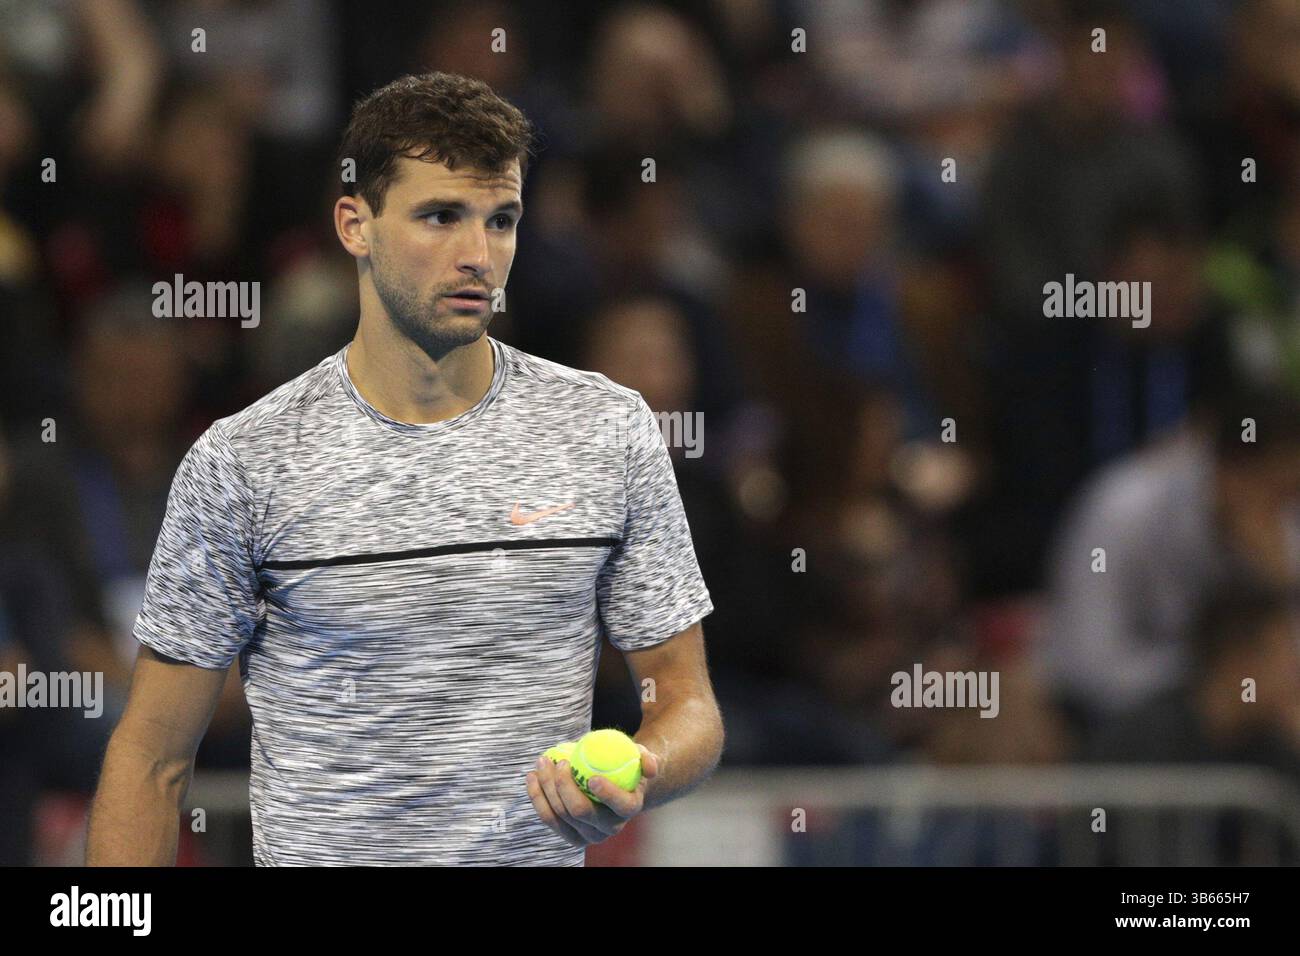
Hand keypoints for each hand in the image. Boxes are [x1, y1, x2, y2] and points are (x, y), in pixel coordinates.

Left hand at [525, 744, 659, 845]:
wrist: (612, 784)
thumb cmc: (625, 765)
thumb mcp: (640, 757)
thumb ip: (647, 758)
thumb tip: (648, 765)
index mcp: (628, 809)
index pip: (619, 805)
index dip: (607, 794)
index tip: (592, 776)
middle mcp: (608, 828)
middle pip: (580, 811)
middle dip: (564, 786)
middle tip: (557, 761)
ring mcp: (586, 835)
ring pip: (560, 814)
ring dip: (546, 787)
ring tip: (542, 761)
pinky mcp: (568, 835)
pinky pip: (548, 817)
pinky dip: (537, 797)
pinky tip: (532, 777)